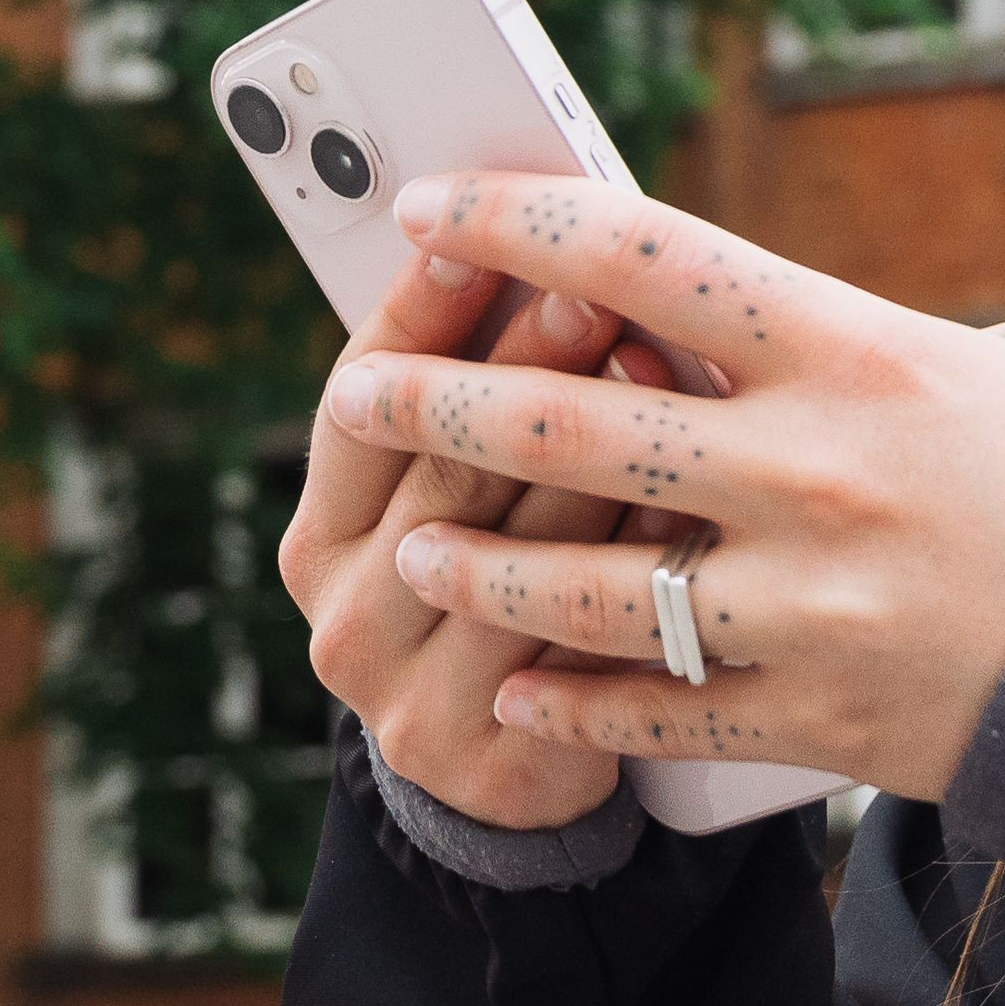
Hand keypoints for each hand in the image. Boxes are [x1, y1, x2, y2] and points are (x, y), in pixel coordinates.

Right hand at [280, 241, 672, 836]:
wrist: (518, 776)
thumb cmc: (509, 580)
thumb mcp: (462, 498)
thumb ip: (480, 401)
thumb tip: (536, 250)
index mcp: (320, 536)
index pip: (355, 401)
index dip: (416, 312)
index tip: (473, 229)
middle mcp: (343, 618)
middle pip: (439, 472)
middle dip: (521, 370)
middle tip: (593, 292)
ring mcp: (406, 697)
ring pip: (512, 555)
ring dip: (590, 461)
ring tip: (660, 372)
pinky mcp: (488, 760)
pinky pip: (577, 644)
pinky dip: (634, 563)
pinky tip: (684, 502)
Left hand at [333, 172, 1004, 804]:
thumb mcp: (965, 367)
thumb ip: (821, 353)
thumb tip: (677, 328)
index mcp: (854, 349)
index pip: (639, 255)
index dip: (512, 223)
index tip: (428, 207)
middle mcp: (812, 469)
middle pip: (566, 421)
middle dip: (435, 401)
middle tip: (354, 388)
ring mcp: (807, 601)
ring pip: (581, 583)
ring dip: (474, 564)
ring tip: (413, 551)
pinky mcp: (819, 716)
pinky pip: (652, 710)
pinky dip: (571, 704)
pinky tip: (518, 695)